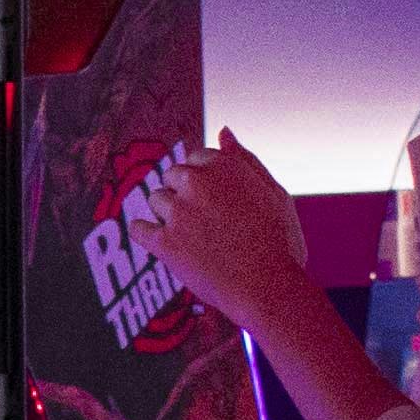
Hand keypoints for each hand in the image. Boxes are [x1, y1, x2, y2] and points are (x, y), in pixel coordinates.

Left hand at [130, 133, 317, 333]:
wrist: (269, 289)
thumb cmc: (279, 243)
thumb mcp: (275, 193)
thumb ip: (245, 160)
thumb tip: (223, 131)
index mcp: (223, 165)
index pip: (196, 158)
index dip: (205, 179)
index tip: (215, 200)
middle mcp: (196, 182)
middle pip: (172, 174)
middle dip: (183, 191)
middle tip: (204, 219)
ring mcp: (177, 213)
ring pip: (156, 199)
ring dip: (167, 212)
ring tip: (190, 235)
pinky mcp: (163, 243)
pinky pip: (139, 229)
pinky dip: (144, 232)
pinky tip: (156, 240)